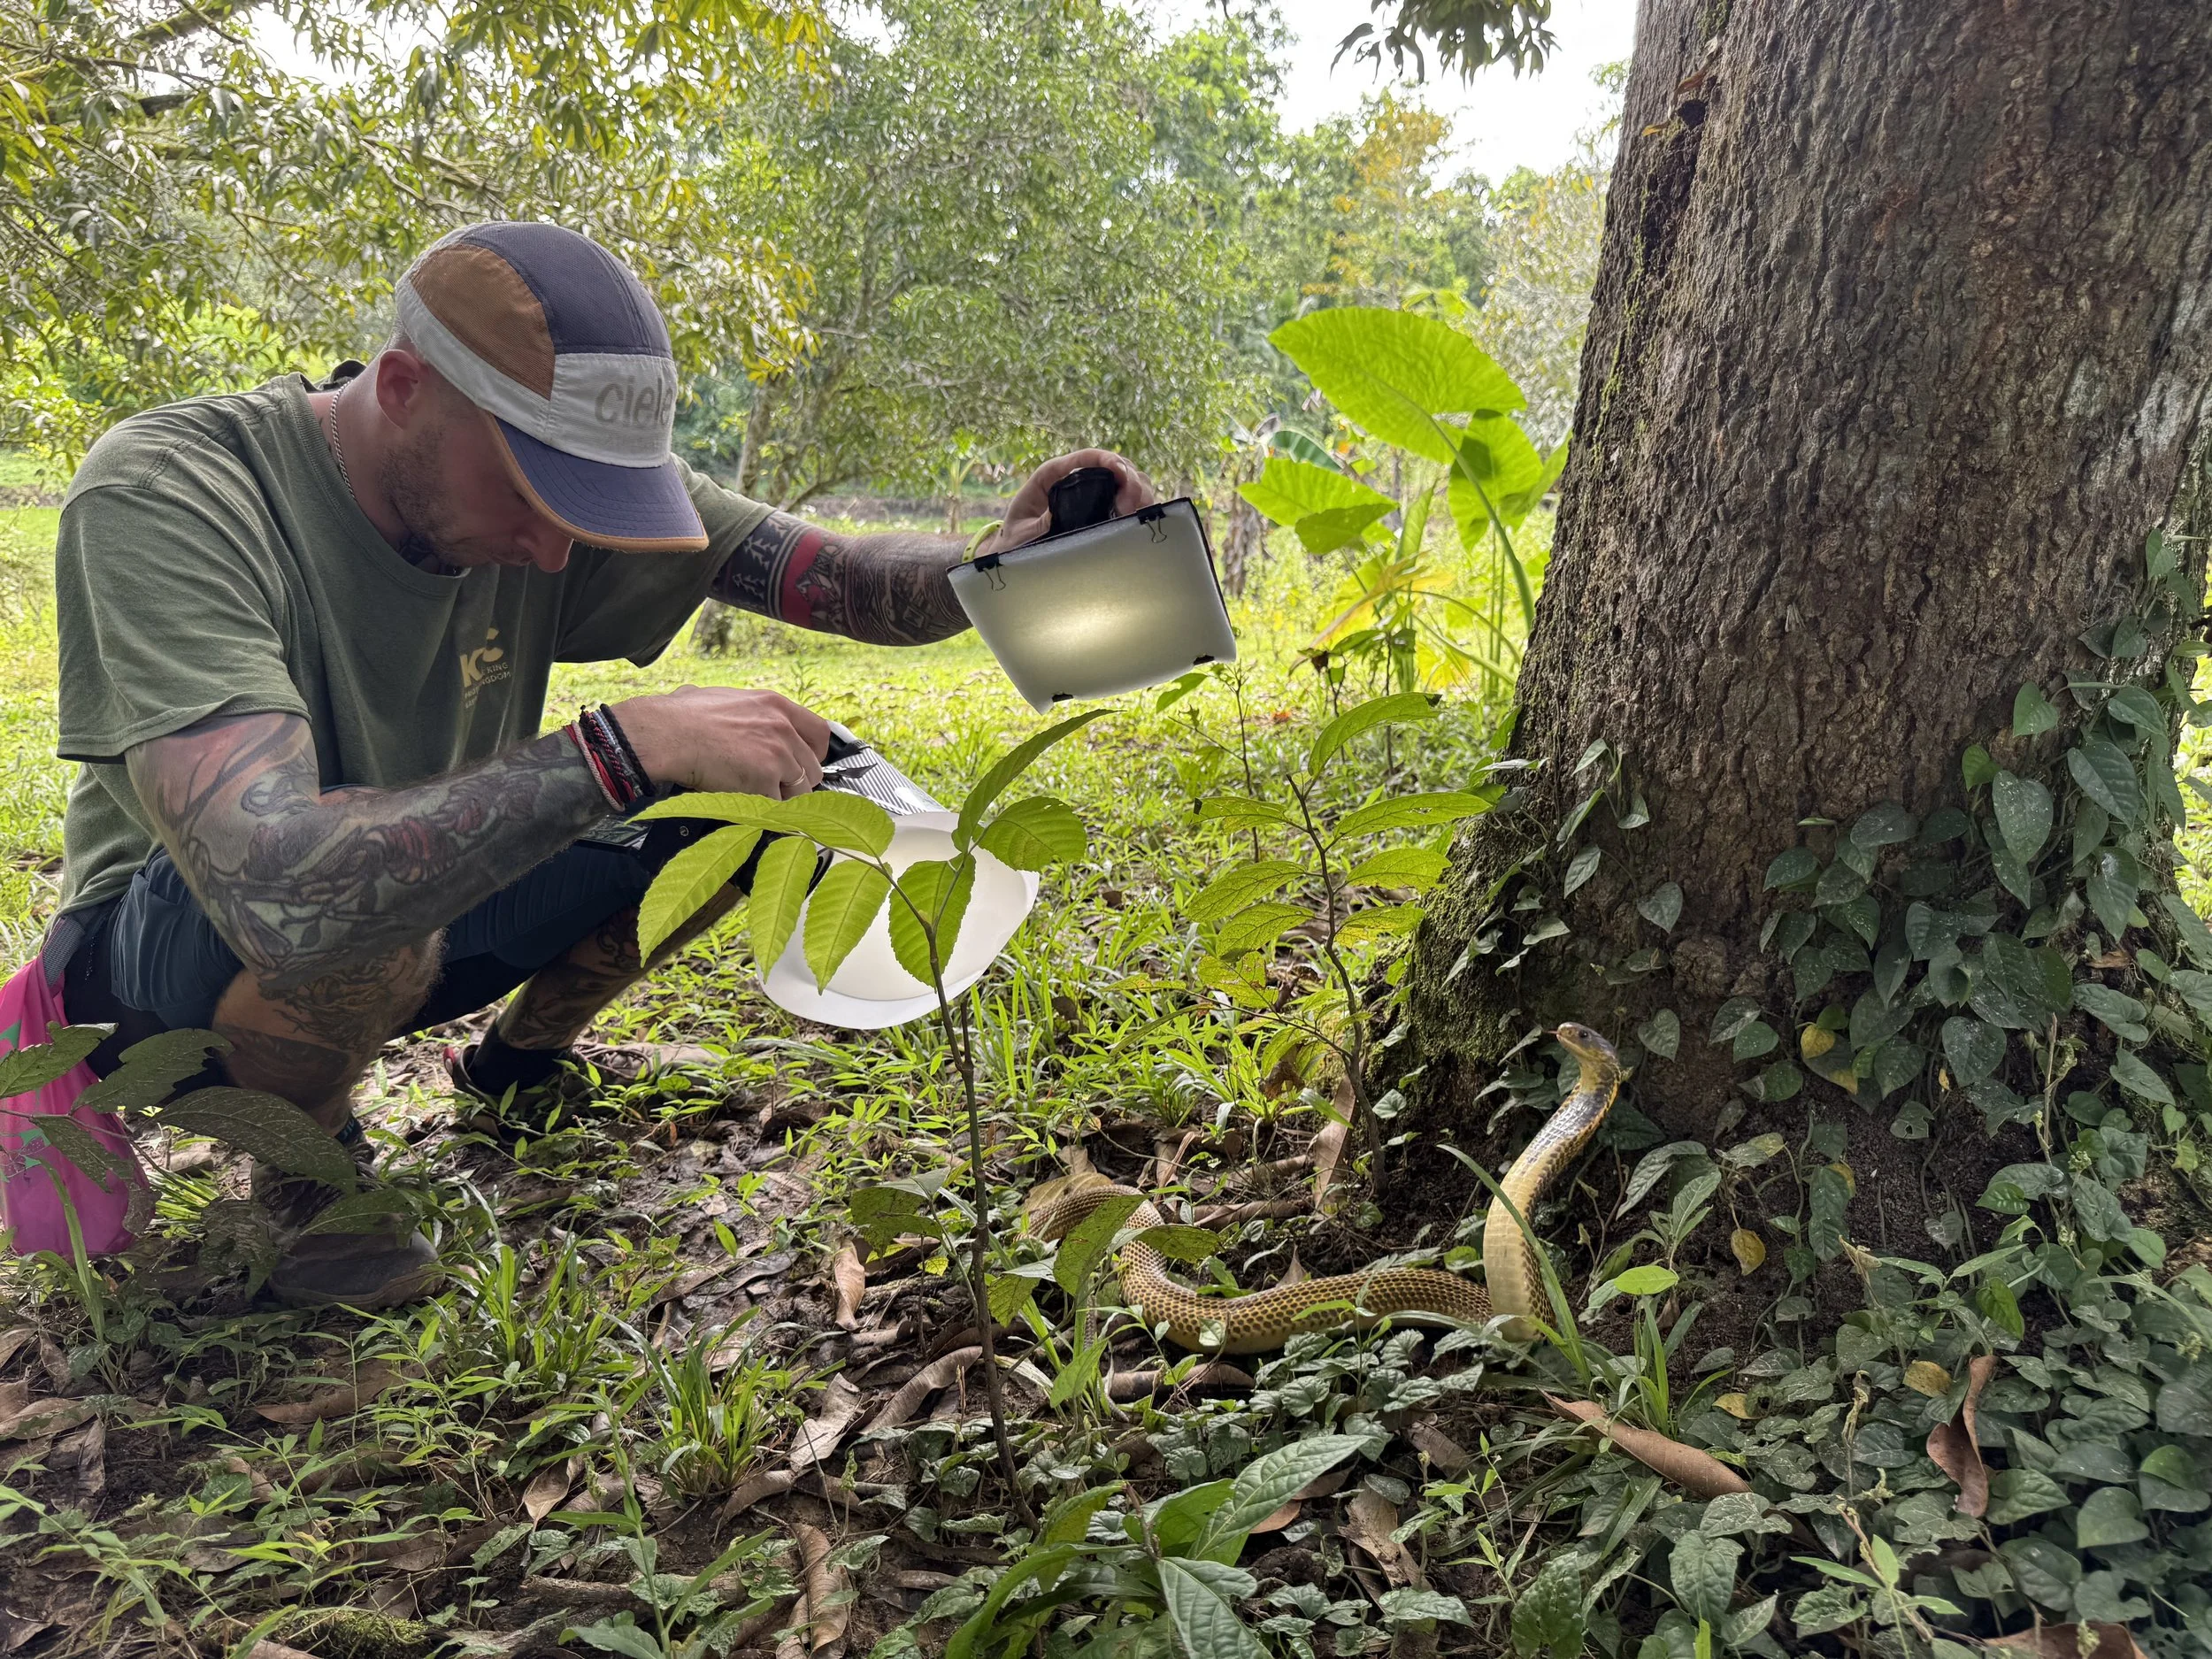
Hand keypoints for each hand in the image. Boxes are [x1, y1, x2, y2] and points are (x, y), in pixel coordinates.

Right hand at [611, 686, 830, 798]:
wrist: (664, 734)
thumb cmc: (680, 717)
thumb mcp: (721, 698)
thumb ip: (741, 709)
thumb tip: (726, 708)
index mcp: (775, 705)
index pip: (819, 733)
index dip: (812, 754)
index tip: (802, 765)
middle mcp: (783, 728)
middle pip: (812, 768)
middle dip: (794, 782)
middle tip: (769, 787)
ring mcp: (777, 755)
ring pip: (799, 791)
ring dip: (780, 798)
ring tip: (752, 794)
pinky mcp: (765, 780)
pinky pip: (776, 807)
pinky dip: (763, 811)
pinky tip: (743, 803)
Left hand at [986, 450, 1157, 554]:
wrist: (1016, 550)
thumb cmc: (1015, 540)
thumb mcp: (1022, 533)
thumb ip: (1038, 524)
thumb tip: (1058, 515)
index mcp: (1052, 475)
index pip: (1086, 457)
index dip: (1107, 460)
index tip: (1121, 474)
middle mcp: (1076, 477)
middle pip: (1115, 464)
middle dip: (1130, 480)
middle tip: (1130, 506)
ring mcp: (1092, 491)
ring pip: (1128, 479)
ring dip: (1139, 492)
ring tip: (1135, 513)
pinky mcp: (1103, 506)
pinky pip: (1130, 497)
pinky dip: (1140, 503)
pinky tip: (1139, 518)